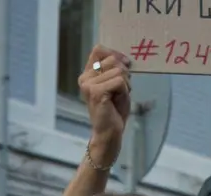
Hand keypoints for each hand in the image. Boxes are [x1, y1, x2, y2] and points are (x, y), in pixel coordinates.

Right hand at [79, 45, 131, 162]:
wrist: (109, 131)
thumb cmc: (114, 109)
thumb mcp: (115, 83)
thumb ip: (115, 68)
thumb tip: (124, 58)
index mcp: (87, 73)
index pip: (99, 49)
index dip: (115, 54)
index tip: (123, 67)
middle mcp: (85, 77)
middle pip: (113, 59)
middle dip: (124, 74)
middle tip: (119, 90)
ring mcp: (88, 84)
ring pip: (118, 70)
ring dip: (125, 84)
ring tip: (118, 97)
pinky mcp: (95, 92)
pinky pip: (119, 81)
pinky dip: (124, 91)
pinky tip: (117, 101)